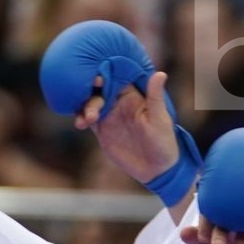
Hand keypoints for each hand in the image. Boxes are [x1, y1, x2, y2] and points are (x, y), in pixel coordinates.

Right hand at [75, 70, 179, 184]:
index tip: (97, 77)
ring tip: (86, 119)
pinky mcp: (102, 130)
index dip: (106, 74)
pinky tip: (80, 123)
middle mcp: (119, 103)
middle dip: (91, 92)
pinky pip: (87, 119)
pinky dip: (81, 118)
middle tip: (89, 101)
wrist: (156, 169)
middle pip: (100, 89)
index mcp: (133, 96)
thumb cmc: (164, 142)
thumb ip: (155, 96)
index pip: (116, 78)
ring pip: (91, 103)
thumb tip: (161, 73)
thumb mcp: (160, 119)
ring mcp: (109, 116)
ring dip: (85, 106)